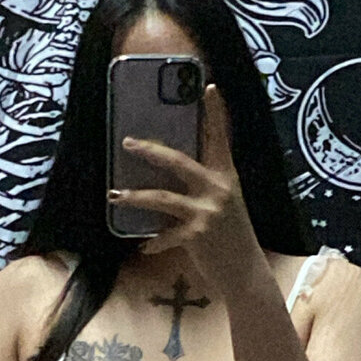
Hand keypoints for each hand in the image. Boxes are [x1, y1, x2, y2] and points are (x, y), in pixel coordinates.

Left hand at [107, 84, 262, 290]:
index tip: (208, 87)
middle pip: (178, 162)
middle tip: (128, 143)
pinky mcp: (196, 235)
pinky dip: (153, 243)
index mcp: (227, 177)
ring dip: (135, 197)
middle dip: (150, 151)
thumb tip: (173, 178)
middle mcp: (218, 189)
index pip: (220, 138)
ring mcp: (207, 212)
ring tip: (114, 196)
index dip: (215, 112)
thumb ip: (205, 189)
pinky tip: (144, 248)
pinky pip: (165, 236)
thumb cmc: (233, 238)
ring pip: (162, 197)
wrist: (245, 273)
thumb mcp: (226, 206)